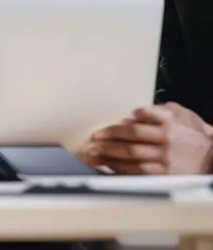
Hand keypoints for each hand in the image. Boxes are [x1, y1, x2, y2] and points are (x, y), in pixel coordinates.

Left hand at [85, 102, 212, 174]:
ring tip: (94, 153)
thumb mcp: (179, 114)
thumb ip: (157, 111)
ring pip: (132, 155)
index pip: (139, 120)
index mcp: (168, 122)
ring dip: (110, 154)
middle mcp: (166, 139)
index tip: (103, 127)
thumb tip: (133, 115)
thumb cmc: (193, 133)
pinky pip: (139, 172)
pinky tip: (109, 166)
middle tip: (92, 139)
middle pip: (131, 137)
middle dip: (108, 138)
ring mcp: (165, 158)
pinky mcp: (165, 174)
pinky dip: (122, 169)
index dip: (119, 124)